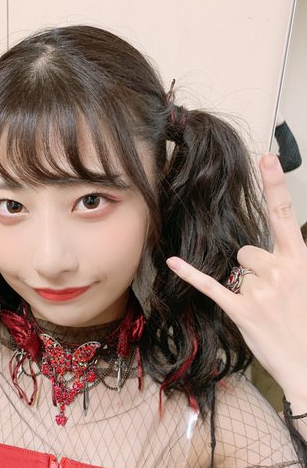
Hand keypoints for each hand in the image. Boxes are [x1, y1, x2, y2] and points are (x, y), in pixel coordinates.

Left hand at [166, 153, 306, 410]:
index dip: (276, 185)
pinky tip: (174, 262)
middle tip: (271, 295)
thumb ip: (290, 263)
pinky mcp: (241, 310)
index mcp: (301, 261)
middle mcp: (281, 270)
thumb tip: (267, 254)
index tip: (266, 157)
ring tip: (264, 308)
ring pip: (236, 269)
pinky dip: (191, 274)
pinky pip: (211, 285)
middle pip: (248, 249)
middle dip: (252, 267)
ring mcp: (260, 291)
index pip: (286, 215)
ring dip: (244, 285)